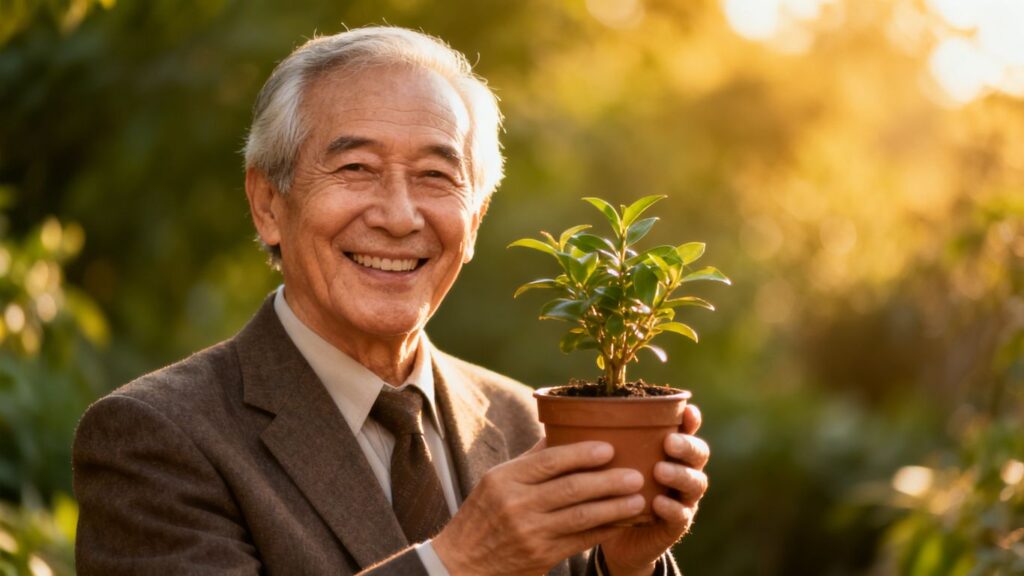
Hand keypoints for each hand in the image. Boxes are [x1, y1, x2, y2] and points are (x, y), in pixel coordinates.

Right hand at [433, 440, 645, 575]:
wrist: (462, 564)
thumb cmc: (482, 515)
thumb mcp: (495, 482)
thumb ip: (530, 460)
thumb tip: (561, 431)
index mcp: (505, 479)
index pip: (549, 461)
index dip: (582, 454)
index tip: (609, 448)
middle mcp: (517, 504)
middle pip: (571, 488)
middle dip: (608, 481)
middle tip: (635, 475)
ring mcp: (530, 533)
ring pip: (581, 516)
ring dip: (614, 507)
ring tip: (638, 498)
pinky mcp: (541, 556)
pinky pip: (581, 540)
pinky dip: (605, 530)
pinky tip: (622, 521)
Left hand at [600, 404, 708, 575]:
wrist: (615, 537)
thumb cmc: (612, 489)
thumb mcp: (608, 463)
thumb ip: (604, 441)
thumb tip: (571, 411)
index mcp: (669, 451)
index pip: (687, 430)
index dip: (691, 419)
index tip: (687, 409)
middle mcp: (682, 470)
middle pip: (698, 453)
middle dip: (687, 445)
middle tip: (668, 442)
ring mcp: (683, 498)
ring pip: (695, 483)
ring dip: (680, 475)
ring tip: (660, 470)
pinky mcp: (676, 525)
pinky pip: (681, 515)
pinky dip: (671, 508)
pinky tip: (658, 503)